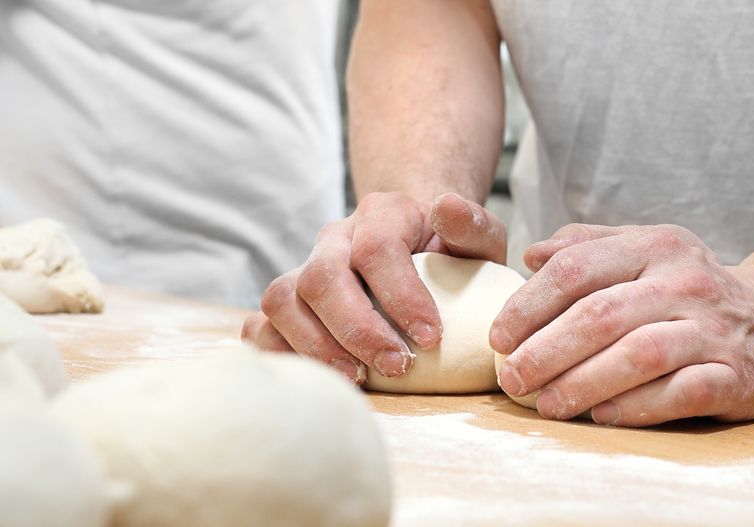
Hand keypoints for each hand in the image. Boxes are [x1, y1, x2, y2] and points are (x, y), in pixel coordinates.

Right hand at [242, 192, 506, 383]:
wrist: (419, 252)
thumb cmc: (452, 255)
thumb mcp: (478, 239)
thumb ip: (473, 226)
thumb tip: (447, 208)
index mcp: (381, 214)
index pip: (376, 248)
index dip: (401, 296)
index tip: (432, 339)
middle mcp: (334, 238)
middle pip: (322, 277)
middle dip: (358, 329)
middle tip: (397, 366)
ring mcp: (303, 269)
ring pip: (282, 300)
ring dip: (316, 346)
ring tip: (359, 378)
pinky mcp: (287, 304)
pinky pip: (260, 326)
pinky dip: (282, 355)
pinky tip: (323, 379)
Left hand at [489, 223, 753, 426]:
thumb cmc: (688, 291)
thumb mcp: (644, 252)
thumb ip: (587, 247)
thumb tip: (530, 254)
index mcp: (655, 246)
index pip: (577, 268)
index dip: (529, 304)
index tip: (498, 337)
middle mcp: (686, 282)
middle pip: (600, 315)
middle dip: (545, 350)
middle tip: (511, 378)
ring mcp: (715, 329)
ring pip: (638, 355)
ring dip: (583, 383)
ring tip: (546, 404)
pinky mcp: (739, 375)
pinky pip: (681, 393)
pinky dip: (636, 407)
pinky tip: (602, 417)